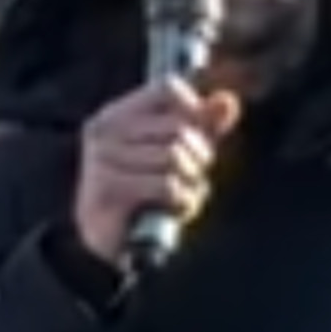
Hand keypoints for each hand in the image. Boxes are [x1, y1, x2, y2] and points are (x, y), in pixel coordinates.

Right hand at [71, 77, 238, 267]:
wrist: (111, 244)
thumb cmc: (147, 194)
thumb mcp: (181, 154)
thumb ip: (204, 125)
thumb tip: (228, 100)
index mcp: (118, 112)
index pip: (168, 87)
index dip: (196, 109)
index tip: (201, 135)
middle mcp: (105, 129)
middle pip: (178, 126)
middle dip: (200, 156)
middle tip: (194, 175)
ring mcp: (102, 157)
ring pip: (173, 156)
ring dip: (191, 182)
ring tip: (184, 194)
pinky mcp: (108, 188)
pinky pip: (166, 185)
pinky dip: (184, 201)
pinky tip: (177, 209)